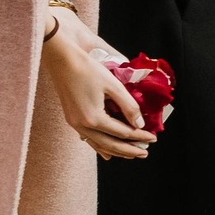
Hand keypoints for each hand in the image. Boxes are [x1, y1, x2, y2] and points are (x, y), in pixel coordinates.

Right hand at [41, 19, 156, 159]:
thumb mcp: (114, 86)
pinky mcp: (72, 120)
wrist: (61, 60)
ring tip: (132, 154)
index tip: (154, 138)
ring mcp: (75, 124)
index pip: (123, 133)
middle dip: (130, 150)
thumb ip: (129, 106)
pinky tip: (108, 154)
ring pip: (99, 145)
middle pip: (111, 144)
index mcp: (94, 118)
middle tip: (146, 153)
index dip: (140, 136)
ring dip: (117, 151)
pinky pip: (89, 139)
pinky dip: (101, 147)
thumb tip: (140, 125)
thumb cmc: (88, 69)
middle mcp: (82, 126)